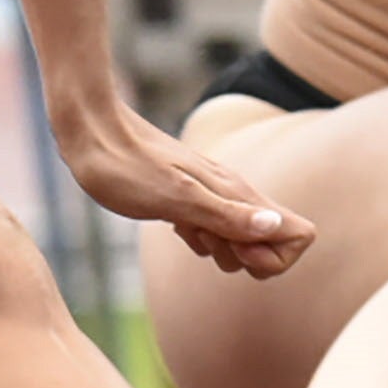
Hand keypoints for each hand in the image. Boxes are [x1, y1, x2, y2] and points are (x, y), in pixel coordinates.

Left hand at [57, 105, 314, 279]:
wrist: (89, 129)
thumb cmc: (124, 166)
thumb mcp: (175, 198)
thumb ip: (227, 216)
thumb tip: (275, 226)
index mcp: (238, 192)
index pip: (298, 232)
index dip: (274, 255)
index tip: (235, 250)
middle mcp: (233, 191)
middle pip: (272, 242)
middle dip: (245, 257)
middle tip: (201, 238)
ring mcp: (212, 193)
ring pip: (240, 238)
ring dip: (216, 248)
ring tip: (182, 227)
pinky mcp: (190, 196)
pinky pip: (212, 229)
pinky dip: (196, 236)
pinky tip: (171, 224)